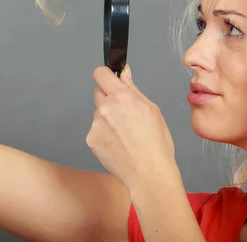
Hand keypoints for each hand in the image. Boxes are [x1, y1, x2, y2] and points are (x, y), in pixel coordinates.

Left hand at [87, 64, 178, 190]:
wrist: (148, 173)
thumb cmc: (155, 144)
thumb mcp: (151, 109)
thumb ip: (133, 89)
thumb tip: (124, 73)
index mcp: (122, 97)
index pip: (100, 73)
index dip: (106, 76)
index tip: (111, 81)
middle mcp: (106, 108)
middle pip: (98, 93)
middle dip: (109, 98)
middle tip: (124, 113)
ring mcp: (96, 124)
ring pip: (98, 113)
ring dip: (107, 118)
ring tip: (125, 134)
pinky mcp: (91, 139)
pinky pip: (96, 130)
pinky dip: (104, 134)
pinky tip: (118, 144)